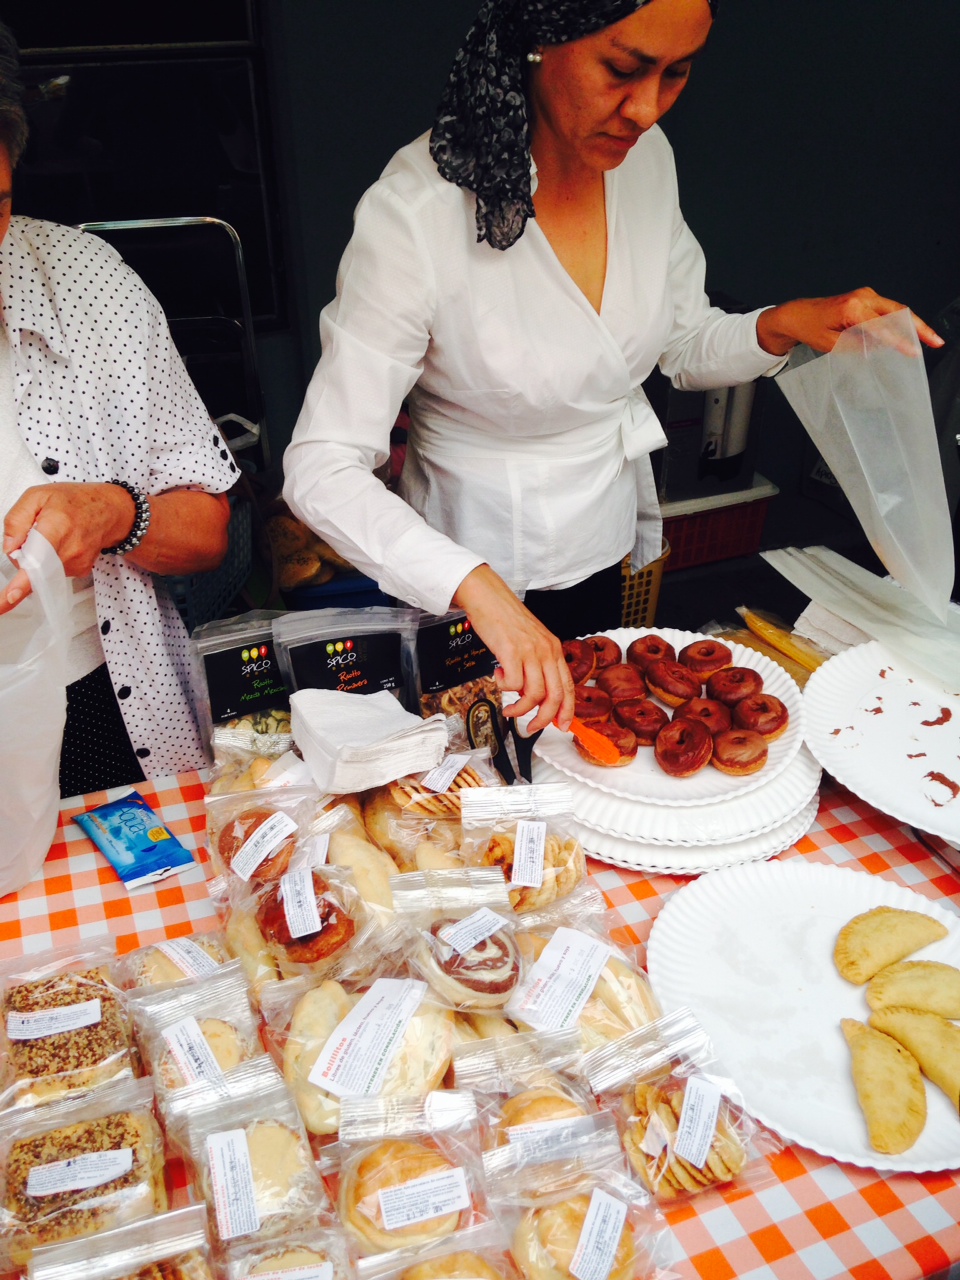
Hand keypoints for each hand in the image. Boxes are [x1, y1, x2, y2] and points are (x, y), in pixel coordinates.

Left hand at [1, 482, 134, 613]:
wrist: (110, 511)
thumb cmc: (75, 501)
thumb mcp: (38, 496)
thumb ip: (17, 519)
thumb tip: (9, 547)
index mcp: (56, 527)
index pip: (38, 558)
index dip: (22, 582)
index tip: (10, 598)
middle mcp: (69, 550)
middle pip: (31, 566)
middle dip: (22, 555)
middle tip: (34, 532)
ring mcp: (76, 564)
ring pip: (40, 570)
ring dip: (37, 556)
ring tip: (54, 534)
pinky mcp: (79, 572)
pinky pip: (52, 572)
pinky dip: (49, 560)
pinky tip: (62, 543)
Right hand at [452, 563, 575, 733]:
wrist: (489, 598)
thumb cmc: (507, 620)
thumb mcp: (531, 642)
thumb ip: (535, 667)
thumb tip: (532, 696)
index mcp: (554, 650)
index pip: (568, 687)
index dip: (567, 711)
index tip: (561, 726)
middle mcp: (546, 651)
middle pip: (554, 696)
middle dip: (544, 718)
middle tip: (531, 727)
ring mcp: (530, 651)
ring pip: (533, 694)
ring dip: (519, 708)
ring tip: (508, 706)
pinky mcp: (511, 651)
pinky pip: (512, 683)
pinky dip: (503, 687)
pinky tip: (497, 676)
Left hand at [757, 288, 942, 356]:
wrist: (797, 314)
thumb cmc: (810, 329)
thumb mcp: (832, 344)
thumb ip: (857, 345)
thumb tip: (882, 346)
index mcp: (852, 308)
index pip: (882, 328)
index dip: (900, 342)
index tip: (915, 352)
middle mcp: (862, 297)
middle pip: (898, 312)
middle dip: (918, 327)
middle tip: (936, 341)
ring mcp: (866, 295)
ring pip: (897, 310)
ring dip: (913, 324)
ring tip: (929, 339)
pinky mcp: (867, 297)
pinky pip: (888, 310)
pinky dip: (900, 321)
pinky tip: (910, 334)